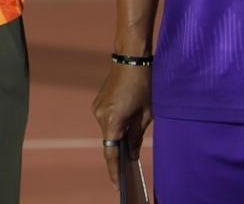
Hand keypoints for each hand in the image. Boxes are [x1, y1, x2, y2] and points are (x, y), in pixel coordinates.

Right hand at [92, 60, 151, 187]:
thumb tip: (130, 154)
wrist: (131, 58)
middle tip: (132, 164)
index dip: (114, 170)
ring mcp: (98, 108)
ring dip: (120, 135)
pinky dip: (117, 125)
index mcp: (112, 120)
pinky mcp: (99, 102)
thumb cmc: (144, 84)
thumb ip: (137, 136)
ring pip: (109, 130)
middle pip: (110, 141)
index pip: (111, 152)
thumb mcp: (146, 113)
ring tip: (135, 136)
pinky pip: (108, 120)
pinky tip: (129, 121)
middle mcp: (100, 115)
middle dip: (121, 151)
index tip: (117, 185)